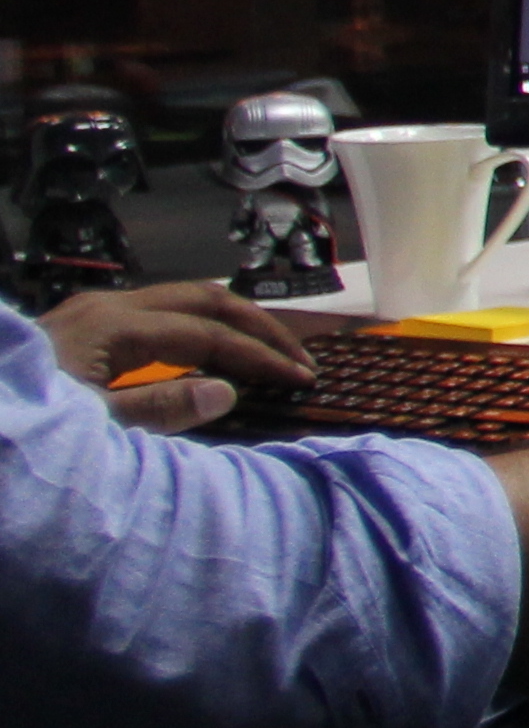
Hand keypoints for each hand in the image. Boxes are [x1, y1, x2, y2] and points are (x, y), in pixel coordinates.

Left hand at [44, 279, 312, 433]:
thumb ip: (158, 410)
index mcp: (111, 326)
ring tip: (268, 353)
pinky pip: (159, 316)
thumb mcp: (88, 429)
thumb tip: (226, 392)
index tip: (301, 380)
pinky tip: (211, 357)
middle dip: (257, 326)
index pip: (207, 333)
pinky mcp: (82, 329)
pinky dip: (200, 330)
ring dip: (231, 323)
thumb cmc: (22, 428)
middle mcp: (105, 307)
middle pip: (203, 299)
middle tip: (299, 359)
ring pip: (182, 300)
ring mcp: (91, 314)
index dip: (258, 356)